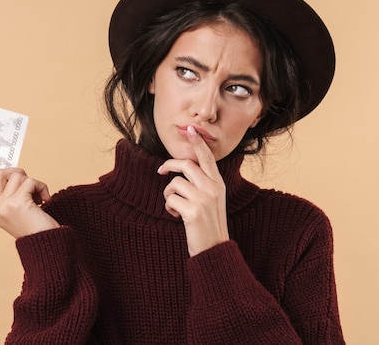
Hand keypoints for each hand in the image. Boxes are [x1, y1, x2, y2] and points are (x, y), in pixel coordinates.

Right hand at [0, 149, 59, 238]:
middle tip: (29, 188)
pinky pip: (30, 181)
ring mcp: (3, 205)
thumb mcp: (14, 208)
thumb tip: (12, 171)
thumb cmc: (35, 225)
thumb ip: (8, 192)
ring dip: (33, 183)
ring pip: (17, 175)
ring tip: (39, 199)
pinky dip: (42, 187)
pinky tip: (44, 201)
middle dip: (18, 173)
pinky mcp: (17, 203)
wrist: (46, 244)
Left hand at [157, 126, 229, 255]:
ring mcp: (204, 199)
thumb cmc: (208, 224)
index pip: (207, 158)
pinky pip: (170, 199)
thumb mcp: (212, 200)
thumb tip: (183, 168)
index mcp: (218, 184)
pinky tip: (177, 217)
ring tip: (175, 207)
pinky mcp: (193, 210)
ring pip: (174, 183)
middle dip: (169, 165)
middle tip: (160, 171)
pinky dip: (169, 208)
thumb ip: (203, 184)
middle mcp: (213, 188)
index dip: (198, 142)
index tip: (190, 129)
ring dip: (169, 195)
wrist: (214, 249)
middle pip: (186, 165)